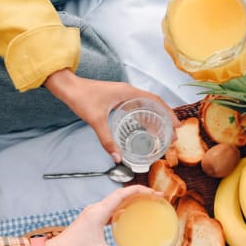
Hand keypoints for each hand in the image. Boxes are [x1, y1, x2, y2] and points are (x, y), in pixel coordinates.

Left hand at [43, 69, 177, 162]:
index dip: (168, 113)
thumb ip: (107, 140)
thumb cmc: (82, 98)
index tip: (177, 125)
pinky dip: (143, 117)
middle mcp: (128, 92)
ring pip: (145, 106)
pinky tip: (144, 129)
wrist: (68, 88)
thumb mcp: (96, 121)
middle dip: (164, 119)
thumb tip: (117, 158)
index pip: (155, 101)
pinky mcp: (116, 98)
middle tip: (173, 136)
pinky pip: (135, 107)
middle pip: (153, 104)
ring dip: (154, 118)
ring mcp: (122, 94)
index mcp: (128, 92)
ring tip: (162, 134)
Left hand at [44, 186, 157, 245]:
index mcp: (98, 212)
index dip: (139, 190)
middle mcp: (95, 209)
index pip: (122, 194)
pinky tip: (128, 217)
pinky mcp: (90, 219)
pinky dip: (121, 209)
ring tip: (145, 204)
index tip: (154, 193)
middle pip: (120, 195)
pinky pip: (109, 209)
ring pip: (114, 201)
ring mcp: (92, 213)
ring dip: (129, 200)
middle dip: (138, 194)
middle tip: (154, 198)